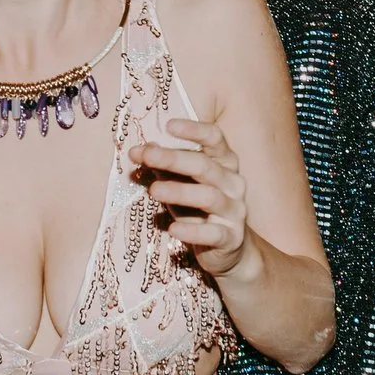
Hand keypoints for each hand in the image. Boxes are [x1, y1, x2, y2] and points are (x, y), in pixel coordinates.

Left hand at [128, 118, 252, 276]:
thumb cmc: (198, 210)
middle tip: (146, 155)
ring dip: (180, 192)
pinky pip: (212, 233)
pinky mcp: (231, 237)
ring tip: (153, 191)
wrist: (228, 249)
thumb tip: (139, 150)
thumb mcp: (180, 185)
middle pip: (205, 165)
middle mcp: (233, 183)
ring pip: (209, 196)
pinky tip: (173, 228)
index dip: (194, 130)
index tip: (168, 125)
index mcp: (224, 163)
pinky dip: (192, 231)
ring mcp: (235, 210)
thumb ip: (162, 167)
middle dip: (174, 158)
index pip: (215, 138)